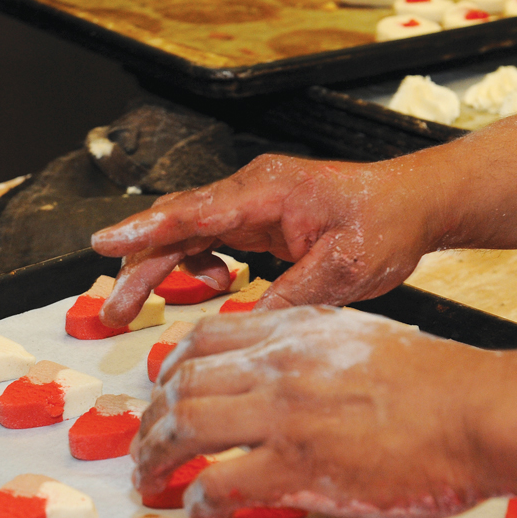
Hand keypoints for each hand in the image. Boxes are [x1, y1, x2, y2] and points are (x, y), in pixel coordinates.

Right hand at [91, 154, 449, 326]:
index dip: (146, 230)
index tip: (104, 243)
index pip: (195, 211)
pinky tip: (219, 283)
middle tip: (114, 311)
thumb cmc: (385, 223)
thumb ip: (291, 295)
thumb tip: (245, 326)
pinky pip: (212, 237)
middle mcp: (253, 191)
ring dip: (161, 267)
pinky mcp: (261, 218)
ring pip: (188, 232)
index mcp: (268, 192)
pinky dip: (201, 262)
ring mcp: (254, 202)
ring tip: (138, 307)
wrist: (411, 205)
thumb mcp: (343, 269)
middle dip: (140, 265)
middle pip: (178, 224)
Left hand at [130, 306, 499, 517]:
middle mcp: (280, 366)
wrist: (478, 411)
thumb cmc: (438, 380)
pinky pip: (219, 484)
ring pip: (185, 427)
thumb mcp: (364, 340)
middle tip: (143, 447)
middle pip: (183, 385)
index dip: (171, 367)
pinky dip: (199, 502)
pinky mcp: (297, 467)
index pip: (206, 338)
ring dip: (155, 458)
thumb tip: (284, 376)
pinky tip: (201, 513)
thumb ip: (316, 350)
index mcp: (297, 332)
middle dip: (150, 420)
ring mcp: (284, 414)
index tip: (164, 390)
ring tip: (149, 480)